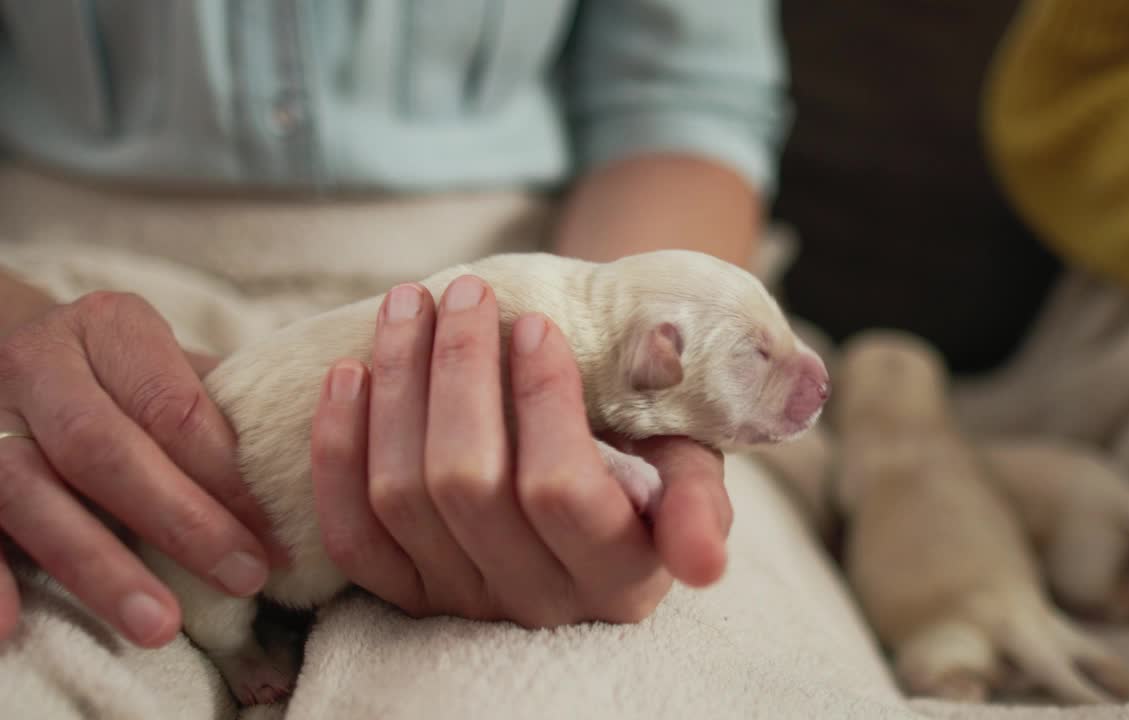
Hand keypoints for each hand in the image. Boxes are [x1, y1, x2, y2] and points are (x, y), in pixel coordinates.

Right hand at [0, 291, 284, 646]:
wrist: (2, 344)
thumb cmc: (116, 370)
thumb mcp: (165, 361)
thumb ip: (223, 401)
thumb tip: (324, 454)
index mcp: (107, 326)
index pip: (172, 406)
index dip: (225, 477)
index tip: (275, 537)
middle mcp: (38, 364)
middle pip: (105, 449)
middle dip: (180, 521)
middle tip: (244, 578)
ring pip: (32, 493)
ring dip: (98, 565)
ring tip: (159, 626)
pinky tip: (15, 626)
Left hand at [311, 277, 732, 626]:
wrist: (597, 484)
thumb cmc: (652, 462)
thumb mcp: (695, 474)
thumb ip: (699, 506)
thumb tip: (704, 563)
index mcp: (617, 576)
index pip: (560, 490)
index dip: (542, 400)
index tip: (537, 323)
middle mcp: (535, 600)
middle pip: (466, 484)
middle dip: (459, 370)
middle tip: (467, 291)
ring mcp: (462, 599)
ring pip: (401, 496)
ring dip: (397, 386)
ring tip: (411, 305)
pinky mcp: (406, 591)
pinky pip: (351, 532)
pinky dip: (339, 449)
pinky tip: (347, 374)